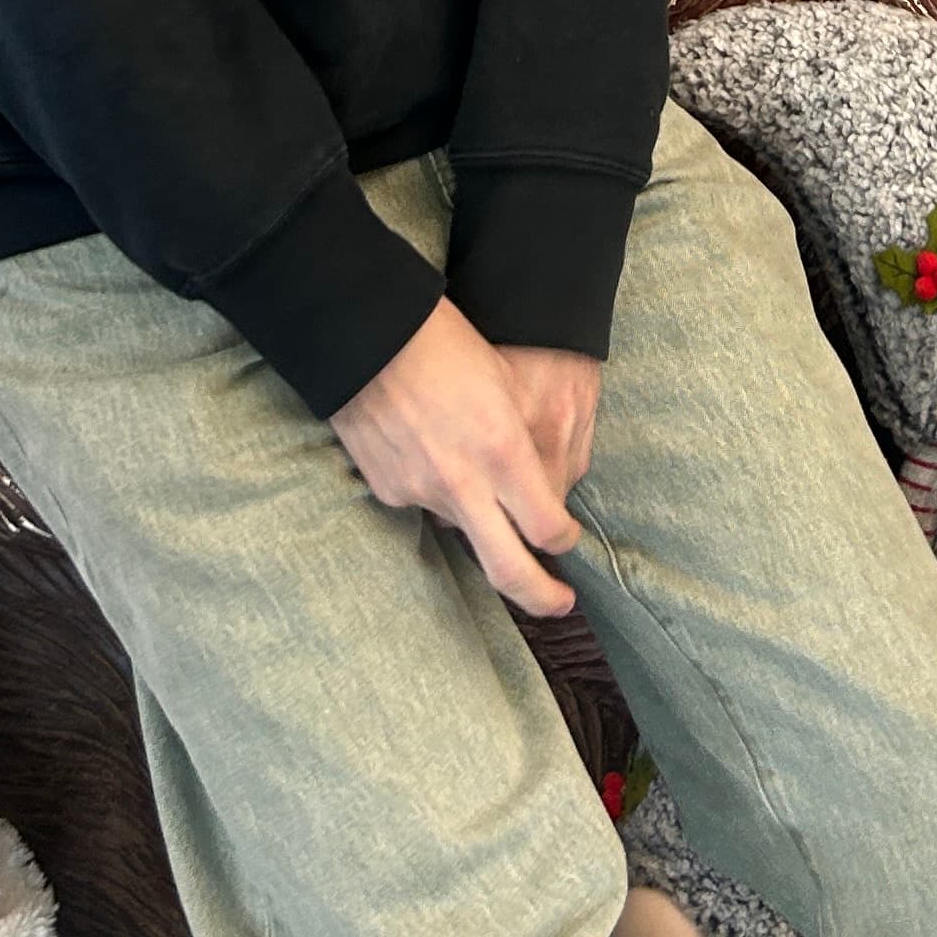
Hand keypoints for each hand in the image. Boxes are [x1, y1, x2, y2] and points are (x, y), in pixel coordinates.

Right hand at [331, 299, 583, 615]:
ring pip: (465, 531)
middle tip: (560, 604)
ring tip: (474, 472)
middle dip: (543, 597)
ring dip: (481, 522)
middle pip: (512, 571)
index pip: (549, 528)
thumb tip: (536, 486)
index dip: (566, 540)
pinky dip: (437, 491)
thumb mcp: (503, 383)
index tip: (568, 539)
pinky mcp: (389, 491)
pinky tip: (432, 450)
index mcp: (503, 449)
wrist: (367, 332)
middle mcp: (465, 483)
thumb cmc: (445, 341)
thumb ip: (522, 444)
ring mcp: (422, 492)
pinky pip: (424, 505)